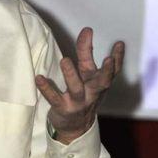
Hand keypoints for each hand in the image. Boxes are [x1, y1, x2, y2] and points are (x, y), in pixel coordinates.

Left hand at [35, 27, 124, 144]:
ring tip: (65, 60)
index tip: (119, 44)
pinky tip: (39, 78)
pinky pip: (53, 98)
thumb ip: (86, 52)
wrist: (75, 127)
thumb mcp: (87, 74)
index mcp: (98, 83)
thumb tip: (87, 29)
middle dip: (107, 71)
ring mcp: (77, 102)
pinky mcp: (62, 108)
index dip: (118, 58)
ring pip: (76, 88)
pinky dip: (46, 88)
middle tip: (108, 59)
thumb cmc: (82, 94)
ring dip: (71, 75)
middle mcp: (91, 93)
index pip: (112, 71)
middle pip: (102, 82)